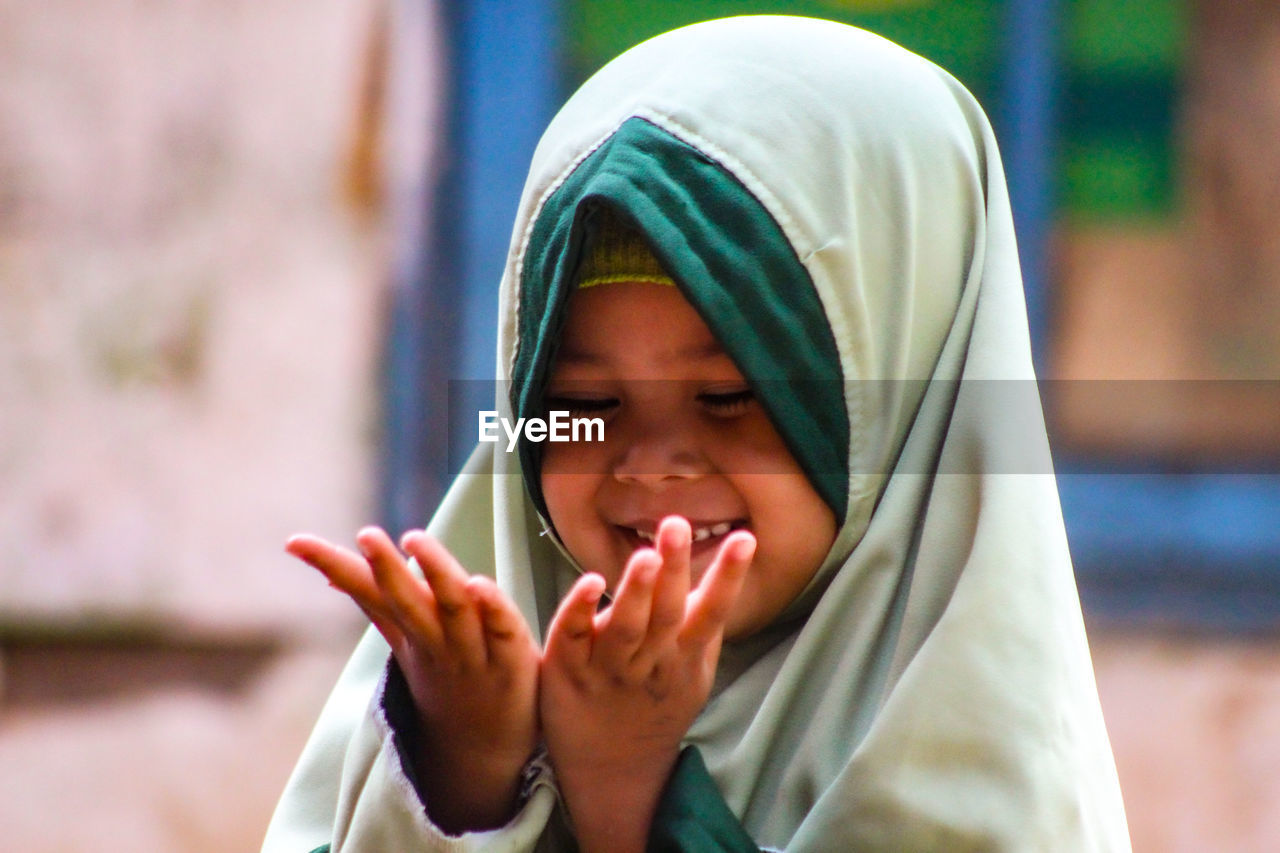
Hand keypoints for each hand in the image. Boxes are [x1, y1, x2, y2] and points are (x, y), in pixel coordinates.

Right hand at [286, 527, 539, 832]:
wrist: (484, 750)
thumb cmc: (445, 680)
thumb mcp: (405, 641)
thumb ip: (376, 604)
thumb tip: (329, 573)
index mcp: (408, 631)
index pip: (368, 593)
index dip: (334, 565)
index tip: (294, 541)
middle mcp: (435, 641)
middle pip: (407, 601)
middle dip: (386, 568)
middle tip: (366, 535)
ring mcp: (473, 652)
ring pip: (453, 608)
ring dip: (436, 573)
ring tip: (415, 540)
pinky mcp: (513, 660)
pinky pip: (502, 629)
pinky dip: (493, 607)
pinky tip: (480, 584)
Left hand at [539, 516, 754, 852]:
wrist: (611, 775)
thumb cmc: (655, 712)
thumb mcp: (693, 676)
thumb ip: (704, 629)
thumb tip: (728, 575)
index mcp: (683, 660)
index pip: (712, 613)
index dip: (729, 577)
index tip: (746, 539)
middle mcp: (649, 664)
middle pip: (666, 614)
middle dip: (674, 569)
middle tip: (678, 526)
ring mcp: (608, 670)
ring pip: (624, 628)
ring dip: (636, 592)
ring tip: (646, 557)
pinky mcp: (567, 672)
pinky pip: (573, 638)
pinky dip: (580, 611)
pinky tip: (589, 584)